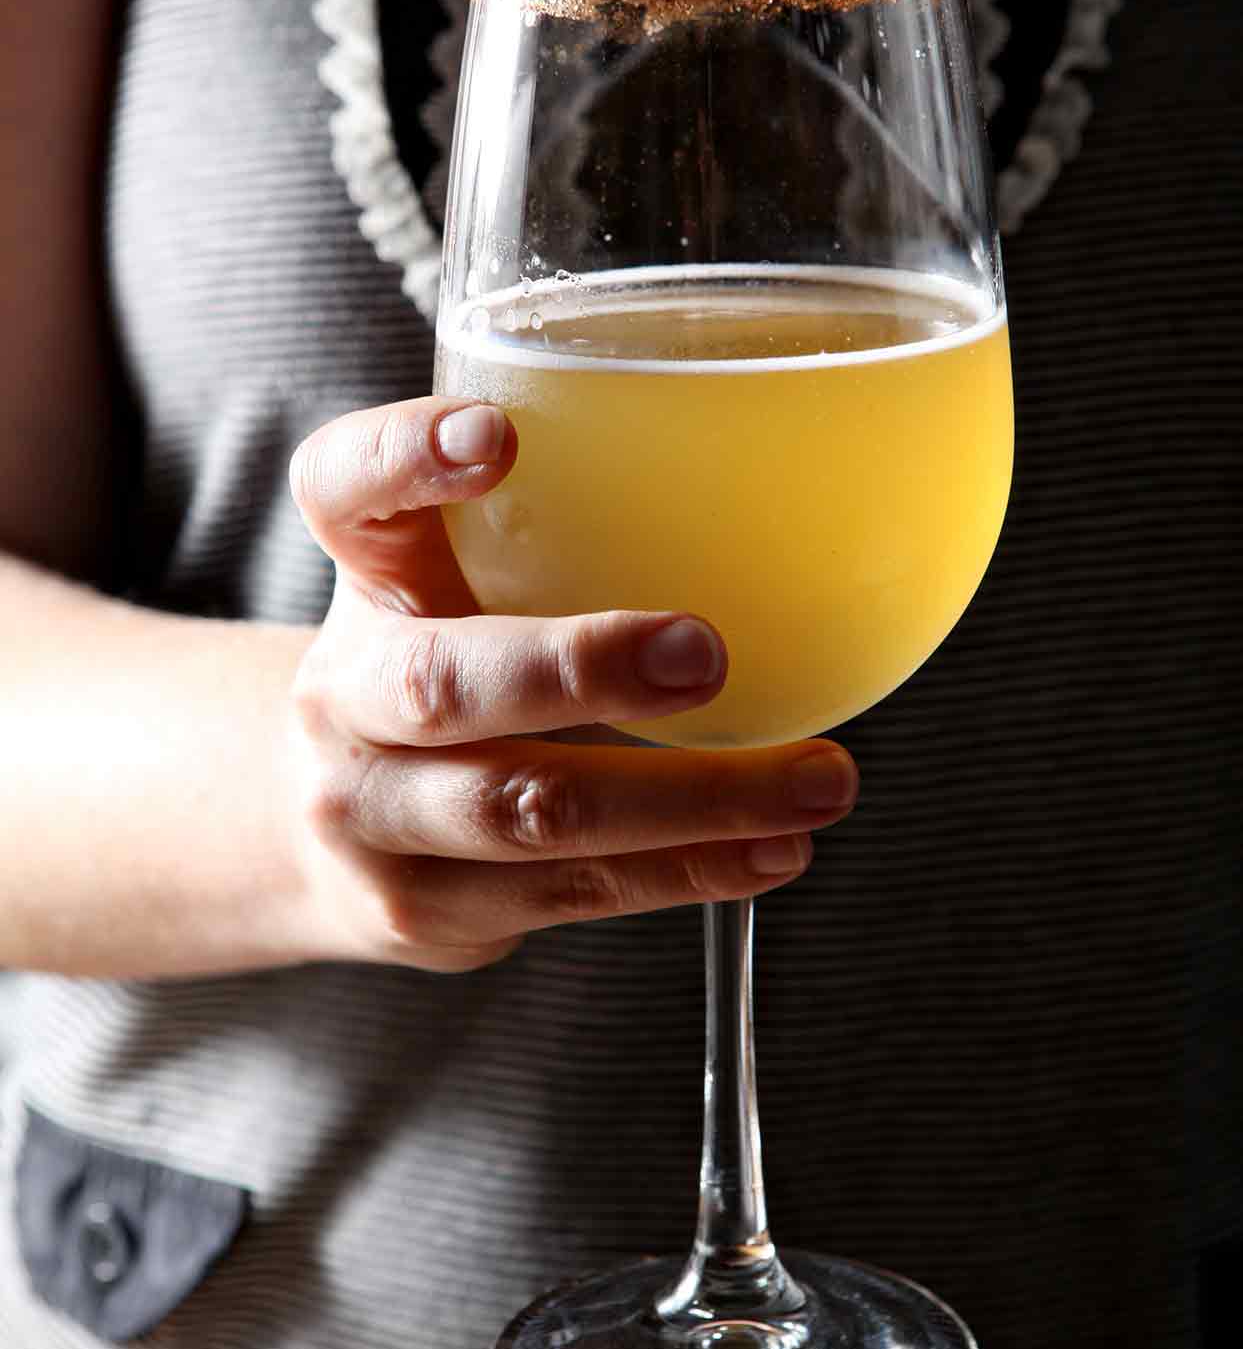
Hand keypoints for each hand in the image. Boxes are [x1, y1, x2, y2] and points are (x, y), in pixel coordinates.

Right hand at [285, 398, 857, 971]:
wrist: (319, 827)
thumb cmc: (444, 658)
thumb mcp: (458, 572)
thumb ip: (557, 517)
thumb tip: (778, 479)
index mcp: (362, 570)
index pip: (345, 487)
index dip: (408, 455)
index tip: (498, 438)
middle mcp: (340, 692)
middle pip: (440, 683)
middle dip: (579, 670)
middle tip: (708, 653)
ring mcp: (368, 813)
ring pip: (527, 811)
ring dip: (692, 801)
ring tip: (817, 782)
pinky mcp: (421, 910)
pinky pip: (570, 891)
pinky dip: (686, 872)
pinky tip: (772, 850)